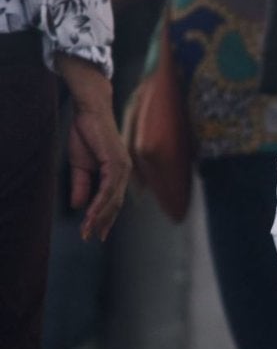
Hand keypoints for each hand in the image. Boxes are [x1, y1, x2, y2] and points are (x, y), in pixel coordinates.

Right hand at [56, 55, 131, 240]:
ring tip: (88, 231)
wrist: (88, 111)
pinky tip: (91, 214)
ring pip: (112, 199)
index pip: (113, 201)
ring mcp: (122, 167)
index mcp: (118, 173)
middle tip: (92, 238)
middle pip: (115, 204)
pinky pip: (107, 188)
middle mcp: (124, 172)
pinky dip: (99, 203)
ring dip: (99, 217)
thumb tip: (79, 206)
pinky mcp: (115, 162)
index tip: (97, 233)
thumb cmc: (86, 134)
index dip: (106, 218)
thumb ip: (82, 185)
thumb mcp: (81, 165)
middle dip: (103, 222)